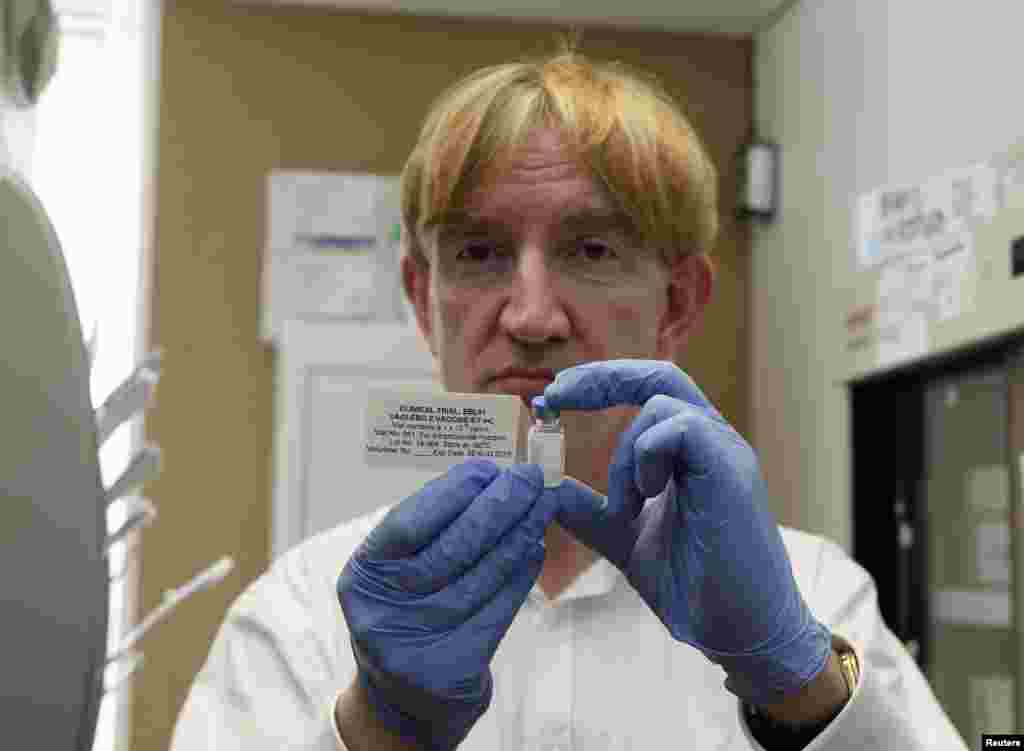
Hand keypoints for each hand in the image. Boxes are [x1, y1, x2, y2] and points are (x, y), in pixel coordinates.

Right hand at [337, 460, 555, 750]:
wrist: (405, 698)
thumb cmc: (409, 611)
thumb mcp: (400, 569)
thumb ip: (435, 528)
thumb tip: (491, 478)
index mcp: (363, 575)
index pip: (409, 522)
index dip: (453, 491)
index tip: (490, 468)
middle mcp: (381, 612)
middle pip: (450, 549)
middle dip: (497, 507)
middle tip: (530, 479)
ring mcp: (414, 646)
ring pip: (479, 578)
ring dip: (518, 535)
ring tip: (542, 507)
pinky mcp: (452, 669)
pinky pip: (497, 611)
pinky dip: (520, 574)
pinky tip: (534, 547)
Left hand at [542, 360, 830, 706]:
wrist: (739, 632)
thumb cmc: (694, 585)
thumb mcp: (624, 540)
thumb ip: (589, 512)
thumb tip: (546, 490)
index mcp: (690, 451)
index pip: (648, 389)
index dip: (600, 383)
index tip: (552, 397)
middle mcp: (712, 441)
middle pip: (658, 375)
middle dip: (600, 378)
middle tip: (554, 396)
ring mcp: (725, 453)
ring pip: (662, 403)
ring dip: (624, 453)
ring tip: (626, 507)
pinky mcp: (731, 472)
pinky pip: (682, 429)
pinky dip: (647, 457)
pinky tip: (648, 499)